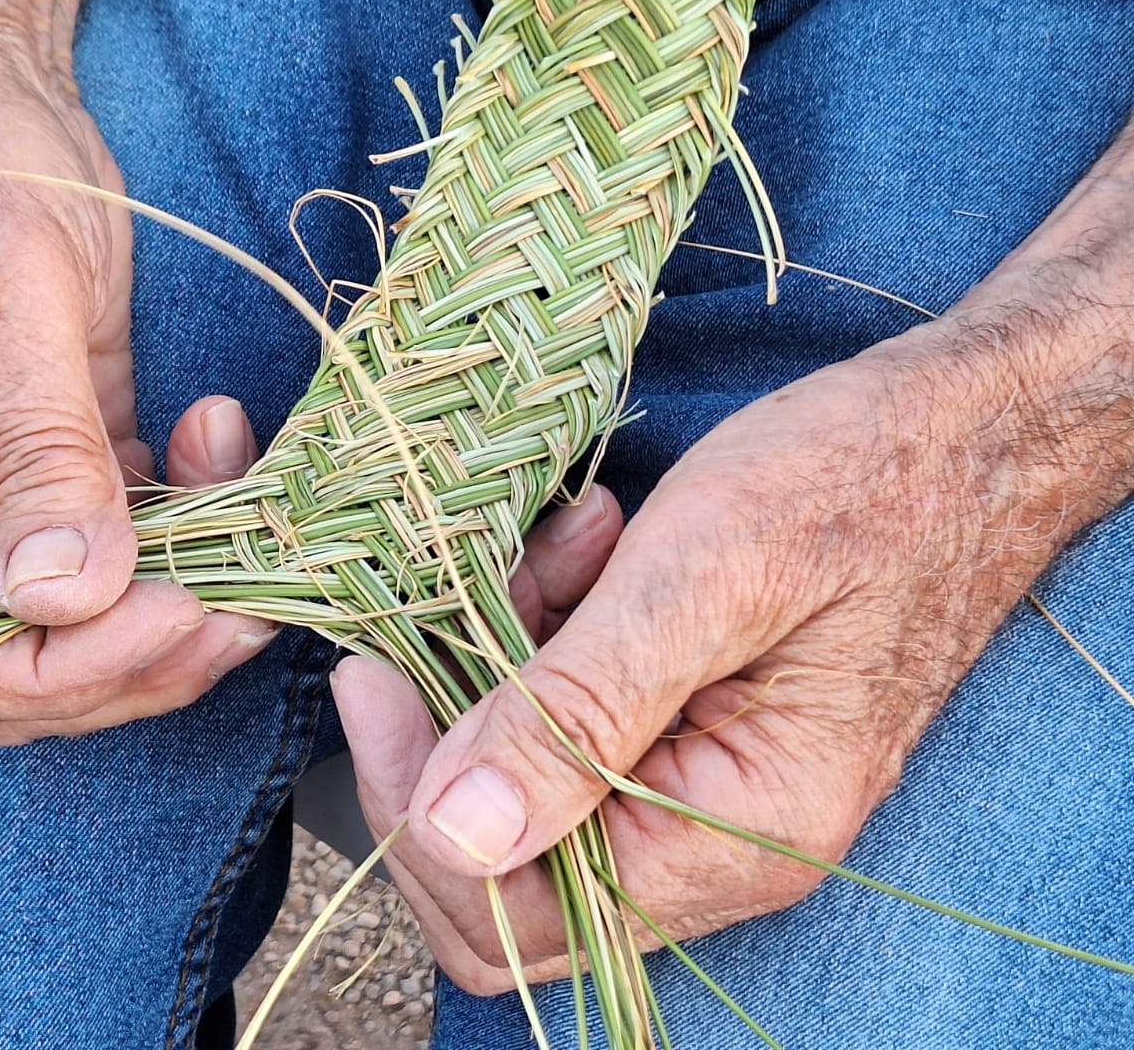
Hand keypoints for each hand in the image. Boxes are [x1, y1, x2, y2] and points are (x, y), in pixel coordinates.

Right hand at [0, 52, 272, 743]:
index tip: (186, 617)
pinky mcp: (45, 462)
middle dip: (135, 654)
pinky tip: (220, 444)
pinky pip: (117, 541)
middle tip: (248, 610)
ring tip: (257, 536)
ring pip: (74, 618)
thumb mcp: (4, 292)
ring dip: (176, 598)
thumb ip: (37, 446)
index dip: (67, 668)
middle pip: (8, 662)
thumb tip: (65, 596)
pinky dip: (183, 522)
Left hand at [334, 304, 1133, 992]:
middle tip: (436, 612)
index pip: (515, 910)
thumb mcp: (704, 581)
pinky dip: (546, 632)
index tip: (376, 670)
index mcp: (732, 839)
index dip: (419, 805)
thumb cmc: (858, 487)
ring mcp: (700, 785)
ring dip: (501, 659)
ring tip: (561, 545)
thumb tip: (454, 836)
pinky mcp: (687, 723)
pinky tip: (585, 543)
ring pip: (525, 776)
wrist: (965, 433)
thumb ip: (578, 715)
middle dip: (447, 733)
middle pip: (505, 864)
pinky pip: (570, 714)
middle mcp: (714, 842)